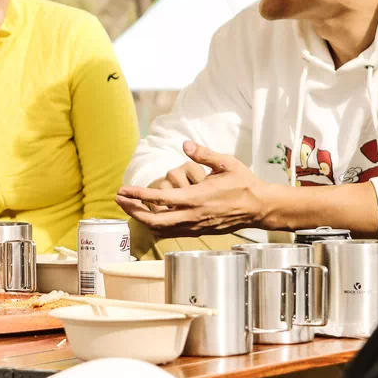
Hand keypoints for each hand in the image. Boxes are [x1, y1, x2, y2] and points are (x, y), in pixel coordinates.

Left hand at [117, 140, 267, 236]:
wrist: (259, 208)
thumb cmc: (243, 183)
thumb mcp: (226, 163)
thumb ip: (204, 154)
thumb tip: (185, 144)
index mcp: (196, 198)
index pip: (159, 199)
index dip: (137, 195)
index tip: (122, 190)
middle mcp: (192, 215)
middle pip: (153, 220)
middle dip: (132, 210)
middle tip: (118, 200)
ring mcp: (194, 226)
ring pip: (160, 229)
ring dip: (142, 218)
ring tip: (130, 207)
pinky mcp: (198, 232)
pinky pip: (171, 232)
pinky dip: (156, 225)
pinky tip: (150, 215)